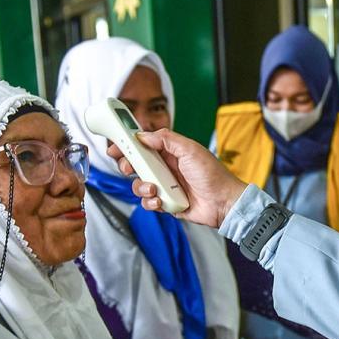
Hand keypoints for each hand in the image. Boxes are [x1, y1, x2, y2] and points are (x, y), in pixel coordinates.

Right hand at [107, 129, 247, 227]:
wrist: (224, 203)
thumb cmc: (212, 175)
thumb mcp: (190, 150)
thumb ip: (166, 139)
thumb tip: (143, 135)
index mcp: (170, 152)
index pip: (143, 145)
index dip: (128, 145)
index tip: (115, 147)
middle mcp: (165, 168)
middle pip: (136, 165)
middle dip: (128, 166)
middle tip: (128, 168)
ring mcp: (165, 186)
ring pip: (139, 185)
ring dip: (141, 187)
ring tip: (154, 189)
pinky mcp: (166, 203)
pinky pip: (148, 202)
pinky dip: (151, 202)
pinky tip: (161, 201)